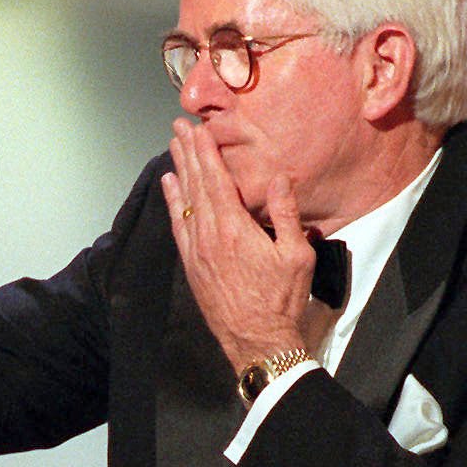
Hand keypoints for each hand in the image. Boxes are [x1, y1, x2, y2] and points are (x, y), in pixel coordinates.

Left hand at [162, 118, 317, 374]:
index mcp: (235, 228)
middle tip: (179, 126)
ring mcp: (196, 251)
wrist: (258, 340)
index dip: (206, 151)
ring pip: (184, 202)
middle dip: (188, 153)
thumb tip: (279, 178)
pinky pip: (179, 225)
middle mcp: (209, 235)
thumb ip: (286, 213)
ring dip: (179, 172)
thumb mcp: (296, 254)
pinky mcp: (192, 266)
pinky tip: (170, 188)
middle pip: (196, 185)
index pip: (216, 179)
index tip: (198, 128)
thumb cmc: (282, 299)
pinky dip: (173, 203)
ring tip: (172, 147)